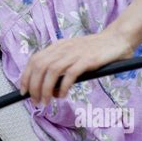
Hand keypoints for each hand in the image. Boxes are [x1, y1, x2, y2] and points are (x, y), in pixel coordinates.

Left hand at [18, 31, 134, 105]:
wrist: (117, 39)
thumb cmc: (96, 49)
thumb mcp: (73, 53)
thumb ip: (62, 64)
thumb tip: (50, 86)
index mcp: (58, 46)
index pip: (35, 59)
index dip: (26, 76)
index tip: (24, 90)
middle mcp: (64, 48)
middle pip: (40, 66)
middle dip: (34, 86)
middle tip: (36, 101)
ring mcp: (75, 53)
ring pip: (51, 70)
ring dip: (45, 89)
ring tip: (46, 101)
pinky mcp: (88, 59)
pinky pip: (70, 74)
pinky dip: (63, 86)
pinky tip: (63, 95)